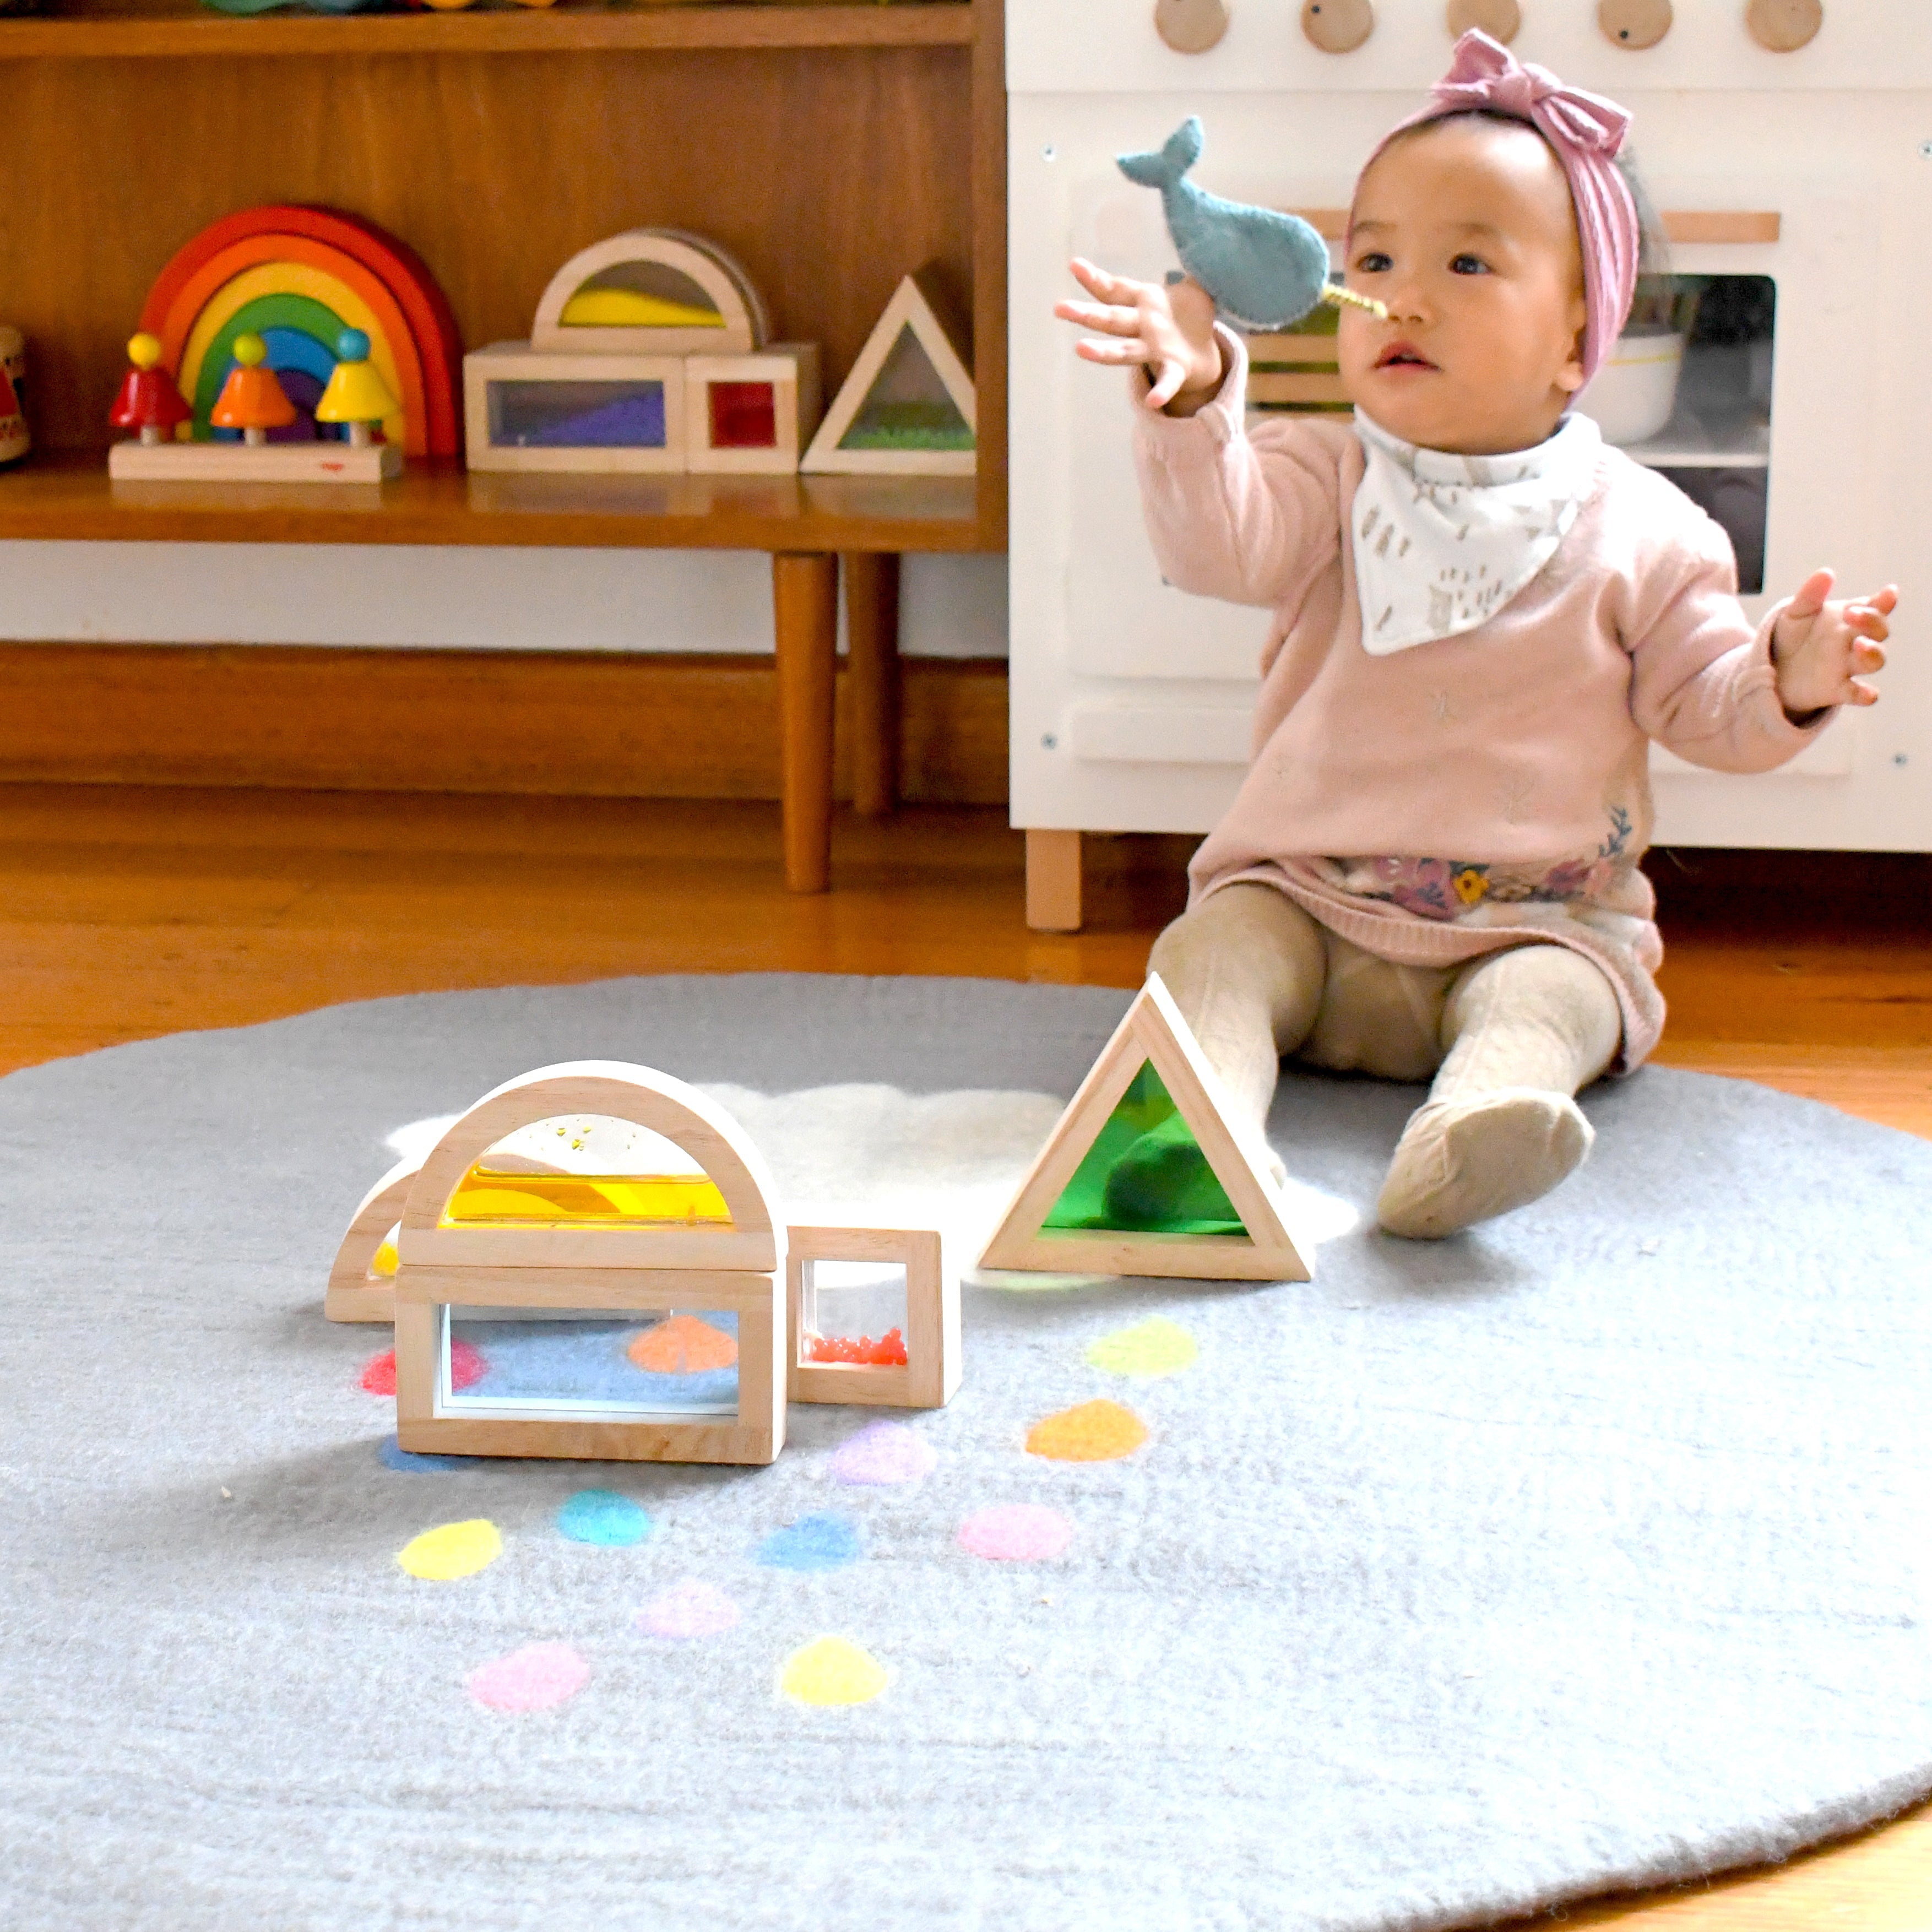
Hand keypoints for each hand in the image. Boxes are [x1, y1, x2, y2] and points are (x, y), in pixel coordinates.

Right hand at [1054, 257, 1222, 412]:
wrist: (1205, 353)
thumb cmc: (1192, 315)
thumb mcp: (1193, 285)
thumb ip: (1190, 264)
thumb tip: (1199, 232)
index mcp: (1145, 302)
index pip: (1115, 290)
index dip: (1095, 279)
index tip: (1074, 265)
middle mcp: (1143, 327)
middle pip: (1110, 320)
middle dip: (1085, 314)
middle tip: (1059, 308)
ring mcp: (1155, 350)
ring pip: (1125, 351)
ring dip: (1103, 352)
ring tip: (1081, 349)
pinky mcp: (1175, 370)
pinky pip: (1166, 381)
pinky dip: (1160, 391)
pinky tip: (1153, 401)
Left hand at [1771, 568, 1893, 715]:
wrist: (1772, 669)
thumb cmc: (1792, 636)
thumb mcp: (1795, 613)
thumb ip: (1810, 595)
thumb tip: (1826, 573)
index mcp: (1850, 619)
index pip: (1875, 607)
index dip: (1884, 601)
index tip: (1888, 593)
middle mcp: (1854, 641)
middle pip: (1880, 631)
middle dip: (1873, 622)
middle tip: (1852, 614)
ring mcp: (1848, 666)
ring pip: (1875, 660)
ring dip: (1873, 653)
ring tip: (1860, 645)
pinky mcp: (1837, 689)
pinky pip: (1859, 693)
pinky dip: (1867, 695)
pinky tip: (1868, 695)